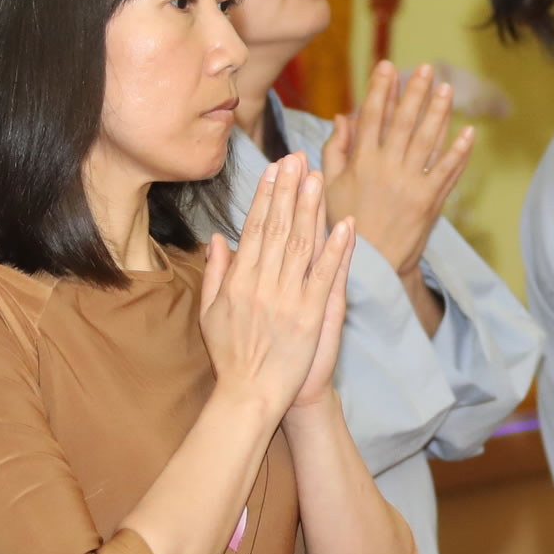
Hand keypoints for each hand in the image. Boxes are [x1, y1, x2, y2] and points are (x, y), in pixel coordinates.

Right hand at [201, 156, 354, 424]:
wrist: (249, 395)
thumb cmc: (230, 357)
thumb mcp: (209, 313)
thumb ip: (214, 274)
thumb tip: (216, 239)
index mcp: (238, 281)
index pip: (254, 229)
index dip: (266, 196)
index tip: (274, 169)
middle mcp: (262, 284)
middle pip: (277, 228)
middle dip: (288, 190)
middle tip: (297, 158)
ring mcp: (287, 298)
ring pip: (300, 244)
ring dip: (310, 208)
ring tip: (316, 178)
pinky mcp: (310, 315)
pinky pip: (325, 276)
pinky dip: (335, 249)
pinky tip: (343, 224)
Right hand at [319, 61, 474, 278]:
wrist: (371, 267)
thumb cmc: (345, 223)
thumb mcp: (328, 186)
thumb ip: (334, 150)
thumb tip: (342, 117)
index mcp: (360, 162)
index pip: (372, 116)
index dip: (381, 89)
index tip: (388, 67)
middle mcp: (386, 168)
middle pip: (404, 121)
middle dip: (415, 92)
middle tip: (427, 68)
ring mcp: (410, 184)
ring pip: (427, 140)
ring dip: (439, 112)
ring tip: (447, 89)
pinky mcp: (430, 201)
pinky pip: (447, 171)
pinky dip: (459, 151)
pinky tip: (468, 132)